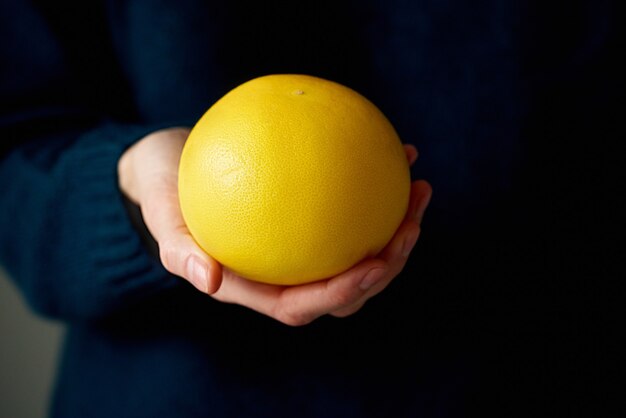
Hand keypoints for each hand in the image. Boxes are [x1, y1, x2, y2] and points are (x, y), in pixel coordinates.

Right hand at [118, 128, 431, 325]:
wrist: (170, 167)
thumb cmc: (164, 194)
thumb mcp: (161, 216)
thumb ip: (179, 251)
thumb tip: (207, 280)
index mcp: (257, 284)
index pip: (307, 303)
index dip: (345, 292)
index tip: (376, 263)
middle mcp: (287, 270)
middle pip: (348, 284)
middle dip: (389, 263)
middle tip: (412, 222)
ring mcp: (303, 244)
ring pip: (361, 247)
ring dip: (397, 225)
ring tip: (419, 186)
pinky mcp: (311, 214)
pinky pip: (350, 204)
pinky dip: (377, 182)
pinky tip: (401, 149)